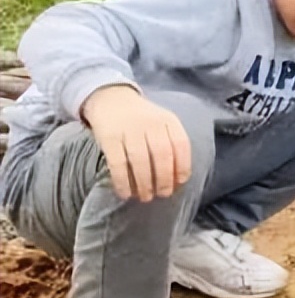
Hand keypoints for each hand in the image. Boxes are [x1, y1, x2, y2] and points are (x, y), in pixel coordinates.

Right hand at [81, 84, 191, 202]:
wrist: (111, 100)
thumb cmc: (143, 119)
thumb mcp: (162, 123)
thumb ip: (172, 143)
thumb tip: (179, 178)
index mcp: (168, 120)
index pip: (181, 145)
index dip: (182, 166)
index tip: (180, 183)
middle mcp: (151, 123)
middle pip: (162, 155)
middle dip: (164, 179)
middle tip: (163, 194)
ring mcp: (129, 130)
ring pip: (140, 161)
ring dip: (144, 183)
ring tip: (145, 197)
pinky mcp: (109, 138)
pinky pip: (117, 163)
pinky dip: (122, 182)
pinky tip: (125, 193)